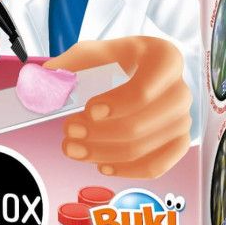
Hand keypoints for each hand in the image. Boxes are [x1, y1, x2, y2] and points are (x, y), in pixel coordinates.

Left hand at [48, 36, 191, 178]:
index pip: (145, 89)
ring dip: (103, 153)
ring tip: (74, 149)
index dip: (117, 104)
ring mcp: (183, 118)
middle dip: (99, 134)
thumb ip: (66, 68)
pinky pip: (157, 166)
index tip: (89, 111)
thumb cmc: (114, 61)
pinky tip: (102, 165)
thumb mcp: (90, 54)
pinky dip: (127, 170)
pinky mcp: (179, 142)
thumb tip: (43, 84)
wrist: (136, 72)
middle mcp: (180, 90)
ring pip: (144, 147)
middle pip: (141, 123)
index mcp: (163, 59)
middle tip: (69, 131)